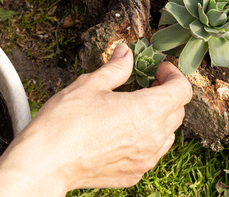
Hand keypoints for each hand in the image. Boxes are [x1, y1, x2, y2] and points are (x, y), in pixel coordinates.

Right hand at [0, 44, 191, 195]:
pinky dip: (147, 139)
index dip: (174, 75)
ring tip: (136, 108)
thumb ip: (116, 68)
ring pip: (167, 135)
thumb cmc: (65, 122)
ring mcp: (145, 160)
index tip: (159, 70)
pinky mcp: (134, 174)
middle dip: (167, 94)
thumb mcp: (91, 84)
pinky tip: (124, 132)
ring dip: (160, 118)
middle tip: (148, 85)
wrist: (45, 162)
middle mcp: (153, 138)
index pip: (182, 91)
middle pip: (178, 112)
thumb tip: (126, 53)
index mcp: (148, 111)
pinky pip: (151, 153)